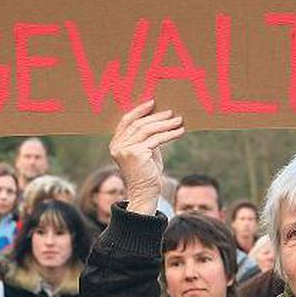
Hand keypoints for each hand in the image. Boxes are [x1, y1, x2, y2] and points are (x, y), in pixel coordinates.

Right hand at [109, 100, 184, 214]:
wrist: (144, 194)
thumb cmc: (147, 173)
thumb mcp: (145, 151)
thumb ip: (146, 137)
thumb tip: (160, 119)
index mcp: (116, 144)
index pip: (126, 121)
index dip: (139, 110)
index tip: (153, 102)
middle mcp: (117, 146)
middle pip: (138, 124)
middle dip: (156, 116)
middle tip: (171, 112)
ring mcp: (125, 150)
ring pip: (147, 130)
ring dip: (165, 124)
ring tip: (179, 120)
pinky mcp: (136, 154)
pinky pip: (156, 139)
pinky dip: (170, 134)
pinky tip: (180, 131)